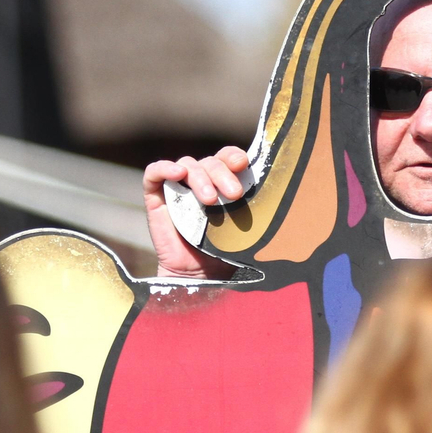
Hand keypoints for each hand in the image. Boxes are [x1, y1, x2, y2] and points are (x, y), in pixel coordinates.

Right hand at [142, 146, 248, 278]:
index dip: (233, 156)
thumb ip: (254, 207)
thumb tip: (277, 196)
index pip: (226, 157)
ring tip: (209, 200)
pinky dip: (165, 168)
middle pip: (210, 162)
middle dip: (223, 175)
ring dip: (200, 178)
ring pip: (187, 165)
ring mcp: (176, 186)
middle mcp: (199, 180)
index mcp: (221, 182)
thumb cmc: (224, 252)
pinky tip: (178, 173)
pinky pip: (154, 172)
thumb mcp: (244, 226)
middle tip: (234, 195)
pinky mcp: (155, 196)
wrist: (200, 276)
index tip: (243, 165)